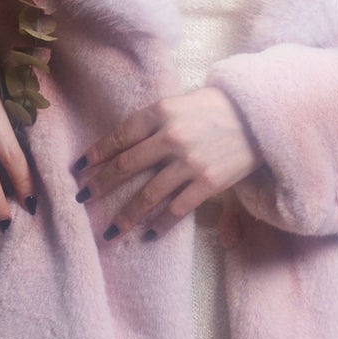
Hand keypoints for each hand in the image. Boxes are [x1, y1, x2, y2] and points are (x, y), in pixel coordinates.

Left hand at [73, 86, 263, 239]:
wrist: (257, 117)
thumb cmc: (214, 109)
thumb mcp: (179, 104)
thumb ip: (152, 123)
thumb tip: (119, 147)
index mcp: (161, 112)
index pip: (119, 137)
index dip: (96, 154)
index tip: (79, 169)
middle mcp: (172, 137)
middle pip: (126, 166)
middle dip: (100, 185)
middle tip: (82, 199)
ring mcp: (190, 162)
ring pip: (148, 195)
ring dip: (125, 216)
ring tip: (110, 232)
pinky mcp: (208, 183)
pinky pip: (177, 209)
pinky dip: (161, 224)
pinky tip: (149, 234)